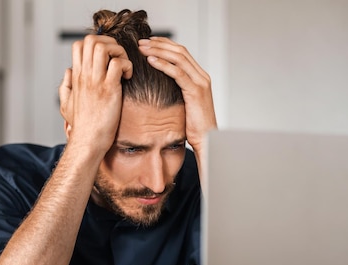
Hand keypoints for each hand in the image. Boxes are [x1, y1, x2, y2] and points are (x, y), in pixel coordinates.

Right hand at [59, 35, 132, 153]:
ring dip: (118, 51)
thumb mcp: (65, 104)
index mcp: (76, 77)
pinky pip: (118, 64)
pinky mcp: (109, 90)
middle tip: (118, 58)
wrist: (88, 141)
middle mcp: (84, 75)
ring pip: (104, 47)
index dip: (96, 43)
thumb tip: (68, 71)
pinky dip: (127, 65)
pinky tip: (128, 77)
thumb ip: (65, 86)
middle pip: (91, 40)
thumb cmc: (81, 125)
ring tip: (123, 66)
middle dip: (109, 42)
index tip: (107, 58)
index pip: (80, 44)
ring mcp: (96, 82)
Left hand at [138, 37, 216, 154]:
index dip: (164, 44)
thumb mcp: (184, 103)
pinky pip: (178, 73)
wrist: (206, 139)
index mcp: (199, 76)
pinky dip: (163, 64)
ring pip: (178, 58)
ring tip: (143, 49)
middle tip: (141, 42)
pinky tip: (151, 61)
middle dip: (159, 44)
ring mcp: (200, 83)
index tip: (148, 42)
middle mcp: (202, 76)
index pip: (181, 52)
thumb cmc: (193, 126)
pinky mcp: (195, 91)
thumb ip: (176, 90)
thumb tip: (159, 84)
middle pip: (180, 51)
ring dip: (159, 51)